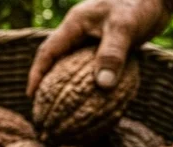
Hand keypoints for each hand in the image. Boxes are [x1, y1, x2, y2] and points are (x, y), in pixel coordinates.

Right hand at [27, 0, 172, 95]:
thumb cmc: (140, 5)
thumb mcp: (124, 28)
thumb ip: (112, 55)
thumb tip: (103, 86)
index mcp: (75, 24)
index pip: (48, 51)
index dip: (37, 74)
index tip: (32, 96)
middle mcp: (80, 32)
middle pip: (57, 61)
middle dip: (49, 85)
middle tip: (45, 108)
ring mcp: (93, 39)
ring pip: (74, 66)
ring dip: (70, 86)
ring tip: (65, 110)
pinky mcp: (108, 46)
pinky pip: (94, 68)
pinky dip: (92, 83)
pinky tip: (95, 101)